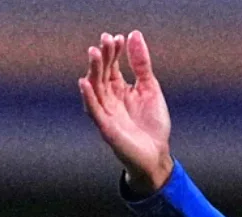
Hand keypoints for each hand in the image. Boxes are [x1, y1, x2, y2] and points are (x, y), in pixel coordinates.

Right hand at [78, 30, 173, 193]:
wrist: (157, 155)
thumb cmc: (152, 124)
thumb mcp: (150, 88)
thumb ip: (141, 64)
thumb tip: (134, 35)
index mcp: (119, 89)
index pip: (112, 66)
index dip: (114, 52)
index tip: (118, 37)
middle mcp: (109, 98)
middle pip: (101, 74)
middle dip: (103, 57)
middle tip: (105, 40)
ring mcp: (106, 112)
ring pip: (95, 88)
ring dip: (93, 71)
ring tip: (94, 53)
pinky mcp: (105, 127)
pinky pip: (93, 110)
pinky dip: (88, 97)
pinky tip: (85, 83)